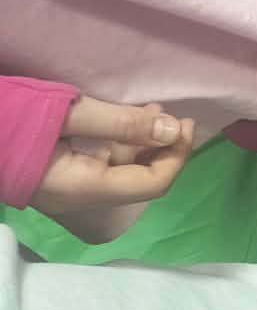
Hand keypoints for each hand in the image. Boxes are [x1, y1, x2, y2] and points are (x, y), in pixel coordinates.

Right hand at [32, 98, 196, 215]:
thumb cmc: (10, 122)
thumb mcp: (67, 114)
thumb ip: (121, 123)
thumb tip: (172, 131)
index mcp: (85, 189)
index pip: (152, 184)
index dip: (177, 155)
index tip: (186, 124)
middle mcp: (80, 198)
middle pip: (140, 180)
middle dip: (165, 148)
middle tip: (176, 116)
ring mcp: (67, 190)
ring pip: (122, 171)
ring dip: (144, 143)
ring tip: (155, 111)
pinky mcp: (59, 177)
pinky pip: (102, 166)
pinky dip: (122, 144)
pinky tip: (128, 120)